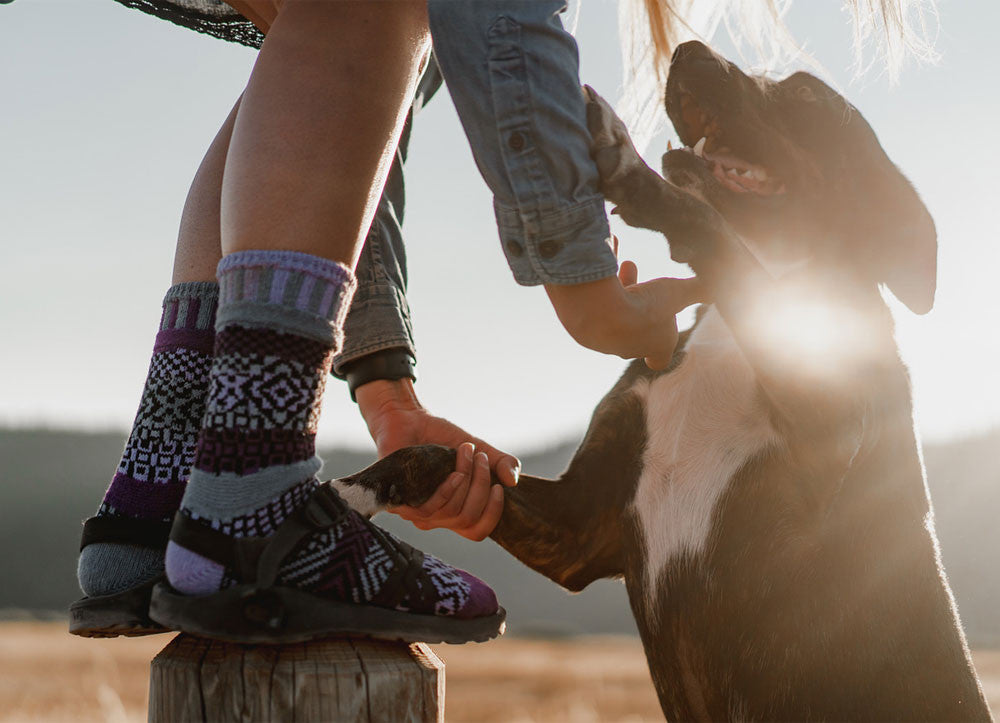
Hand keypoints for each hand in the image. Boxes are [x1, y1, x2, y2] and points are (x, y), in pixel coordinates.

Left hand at [356, 378, 517, 539]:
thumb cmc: (442, 437)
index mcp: (455, 508)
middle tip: (480, 458)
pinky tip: (453, 472)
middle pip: (468, 520)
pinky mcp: (400, 501)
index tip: (499, 488)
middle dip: (481, 486)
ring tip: (465, 452)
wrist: (410, 418)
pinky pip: (429, 510)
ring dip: (466, 480)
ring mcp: (416, 510)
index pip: (477, 531)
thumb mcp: (479, 449)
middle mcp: (436, 515)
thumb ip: (500, 463)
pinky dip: (447, 489)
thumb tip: (513, 482)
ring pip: (452, 513)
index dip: (493, 514)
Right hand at [545, 260, 704, 369]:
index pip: (660, 358)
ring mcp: (602, 338)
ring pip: (614, 312)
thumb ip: (699, 289)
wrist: (598, 312)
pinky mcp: (580, 325)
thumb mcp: (678, 293)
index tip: (663, 333)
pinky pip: (594, 300)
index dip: (662, 348)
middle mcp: (627, 347)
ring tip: (628, 263)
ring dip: (624, 288)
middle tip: (647, 284)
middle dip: (643, 303)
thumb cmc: (644, 308)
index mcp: (654, 346)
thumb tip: (724, 282)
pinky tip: (610, 256)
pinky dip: (603, 280)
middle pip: (637, 329)